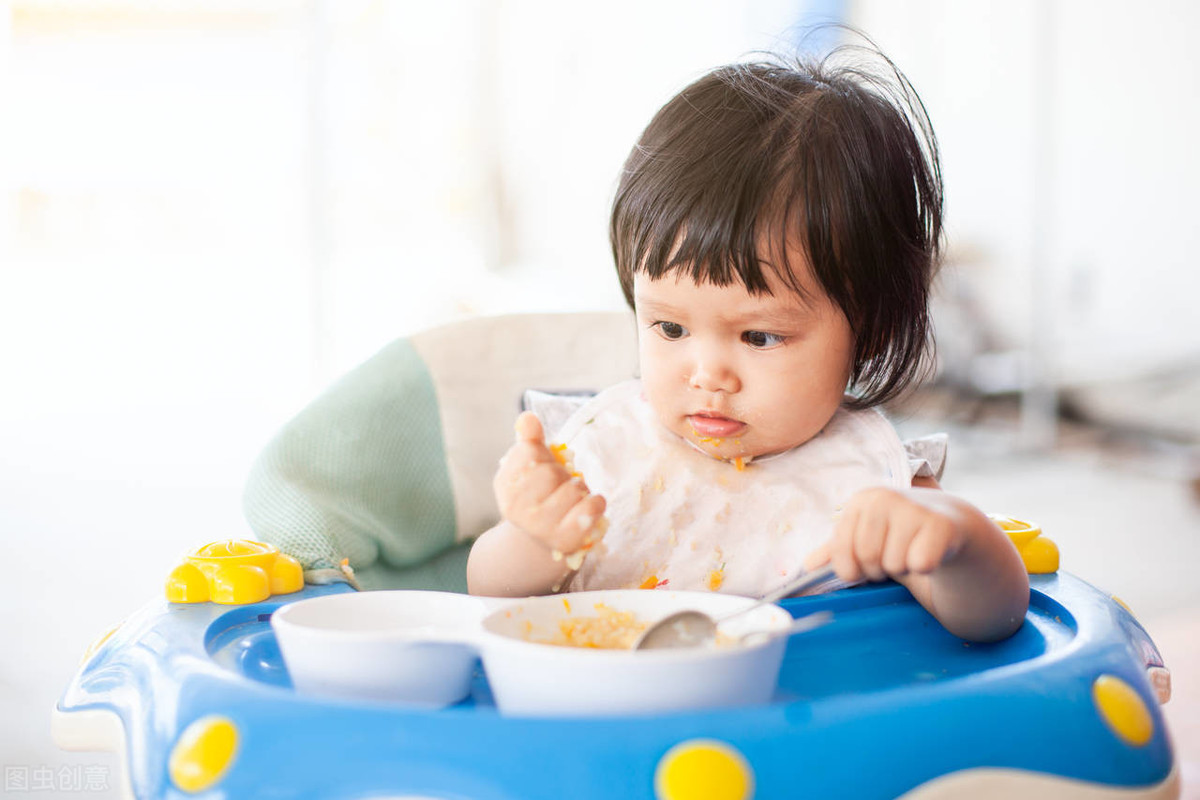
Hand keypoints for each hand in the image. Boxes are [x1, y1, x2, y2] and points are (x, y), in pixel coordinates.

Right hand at [493, 412, 605, 554]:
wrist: (540, 540)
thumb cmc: (537, 495)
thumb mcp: (528, 467)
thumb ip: (529, 441)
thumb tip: (528, 418)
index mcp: (504, 485)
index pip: (530, 452)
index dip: (544, 456)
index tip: (541, 467)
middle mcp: (516, 509)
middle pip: (552, 472)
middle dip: (562, 474)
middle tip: (560, 486)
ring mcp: (540, 527)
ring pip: (574, 489)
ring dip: (580, 489)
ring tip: (571, 499)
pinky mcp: (564, 539)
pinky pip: (590, 508)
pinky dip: (596, 503)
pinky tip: (588, 506)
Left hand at [804, 487, 967, 582]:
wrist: (948, 524)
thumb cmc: (898, 533)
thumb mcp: (865, 537)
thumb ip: (836, 550)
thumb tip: (807, 566)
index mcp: (861, 501)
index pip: (842, 552)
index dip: (853, 569)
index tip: (865, 565)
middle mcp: (884, 499)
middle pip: (868, 558)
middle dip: (879, 570)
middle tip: (893, 557)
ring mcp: (913, 509)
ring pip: (894, 564)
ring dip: (903, 568)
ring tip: (912, 551)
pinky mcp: (940, 525)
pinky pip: (920, 563)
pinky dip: (925, 567)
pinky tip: (931, 553)